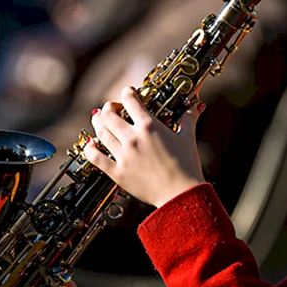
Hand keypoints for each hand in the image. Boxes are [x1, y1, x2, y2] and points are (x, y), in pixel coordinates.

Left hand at [83, 86, 205, 207]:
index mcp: (149, 126)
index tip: (128, 93)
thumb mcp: (187, 138)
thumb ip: (188, 118)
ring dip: (98, 122)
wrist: (181, 194)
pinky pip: (95, 157)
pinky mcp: (117, 172)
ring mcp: (123, 155)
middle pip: (109, 114)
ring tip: (99, 120)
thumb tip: (196, 105)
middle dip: (109, 107)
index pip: (129, 100)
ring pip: (100, 132)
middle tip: (114, 109)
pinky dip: (90, 148)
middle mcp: (132, 138)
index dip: (127, 92)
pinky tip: (91, 144)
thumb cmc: (187, 166)